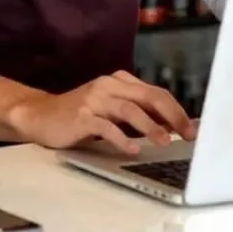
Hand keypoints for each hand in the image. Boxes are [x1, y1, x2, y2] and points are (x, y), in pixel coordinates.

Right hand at [7, 70, 196, 156]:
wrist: (40, 115)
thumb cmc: (80, 115)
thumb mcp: (111, 109)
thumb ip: (137, 112)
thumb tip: (170, 127)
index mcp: (120, 82)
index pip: (156, 92)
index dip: (176, 110)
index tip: (192, 128)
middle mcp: (109, 85)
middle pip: (148, 96)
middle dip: (172, 115)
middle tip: (187, 134)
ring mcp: (94, 100)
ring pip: (129, 109)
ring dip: (150, 126)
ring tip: (165, 141)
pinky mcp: (81, 117)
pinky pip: (105, 126)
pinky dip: (121, 138)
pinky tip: (132, 150)